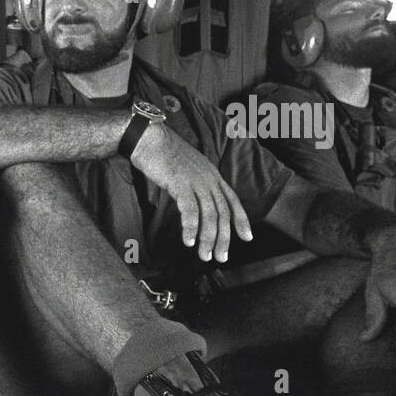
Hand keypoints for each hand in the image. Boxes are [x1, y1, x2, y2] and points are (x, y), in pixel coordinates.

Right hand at [129, 122, 252, 262]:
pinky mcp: (181, 184)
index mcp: (212, 175)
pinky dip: (191, 228)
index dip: (241, 220)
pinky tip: (188, 241)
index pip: (233, 200)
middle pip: (223, 212)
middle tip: (220, 257)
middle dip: (224, 238)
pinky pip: (190, 210)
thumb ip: (195, 185)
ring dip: (208, 238)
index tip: (247, 237)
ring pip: (210, 215)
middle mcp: (209, 178)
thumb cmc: (162, 154)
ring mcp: (196, 181)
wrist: (148, 139)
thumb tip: (195, 202)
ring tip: (203, 255)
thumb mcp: (186, 170)